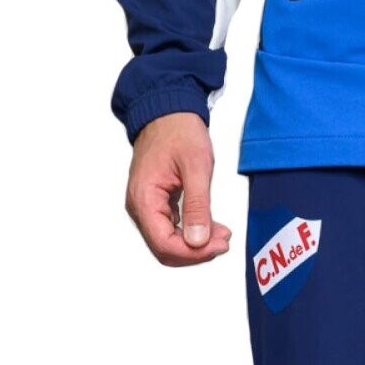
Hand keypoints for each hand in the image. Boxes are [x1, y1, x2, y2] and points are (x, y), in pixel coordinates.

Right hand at [124, 113, 231, 265]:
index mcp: (144, 198)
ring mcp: (147, 207)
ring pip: (169, 243)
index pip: (164, 244)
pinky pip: (172, 231)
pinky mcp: (156, 205)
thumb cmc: (178, 131)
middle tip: (223, 240)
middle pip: (165, 249)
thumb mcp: (196, 167)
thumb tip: (198, 240)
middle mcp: (140, 207)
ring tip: (221, 234)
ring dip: (196, 245)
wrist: (168, 113)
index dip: (192, 252)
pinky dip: (192, 234)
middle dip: (196, 251)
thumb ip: (197, 206)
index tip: (218, 244)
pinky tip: (211, 227)